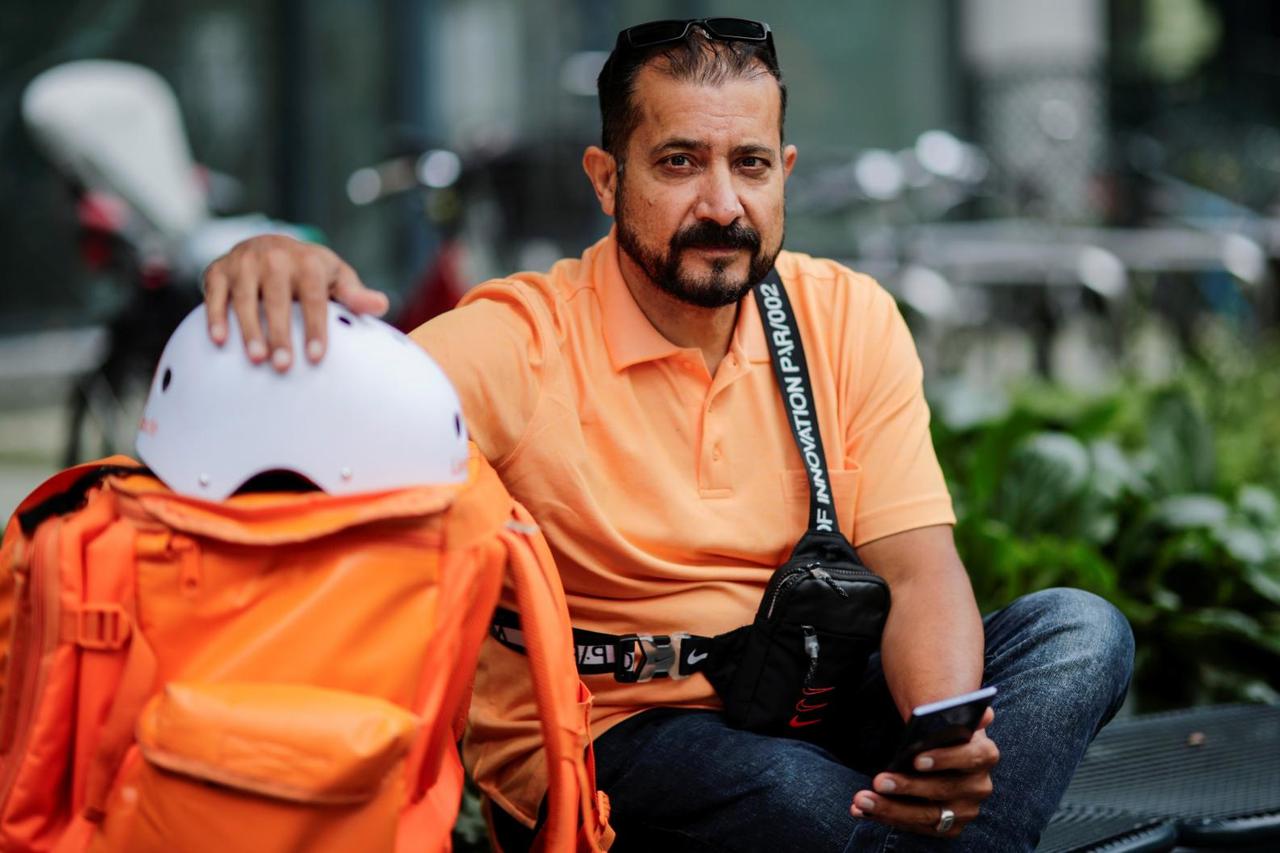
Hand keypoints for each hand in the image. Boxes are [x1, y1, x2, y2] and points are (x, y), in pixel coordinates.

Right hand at [202, 235, 388, 370]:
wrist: (269, 244)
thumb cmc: (309, 271)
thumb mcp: (336, 277)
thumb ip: (355, 294)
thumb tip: (381, 305)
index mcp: (307, 262)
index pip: (313, 298)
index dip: (315, 327)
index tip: (316, 357)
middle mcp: (274, 258)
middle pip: (277, 299)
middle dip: (280, 334)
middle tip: (283, 366)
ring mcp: (244, 262)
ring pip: (245, 298)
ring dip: (249, 329)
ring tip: (257, 359)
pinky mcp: (218, 270)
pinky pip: (215, 295)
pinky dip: (216, 316)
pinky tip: (220, 341)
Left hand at [850, 707, 998, 838]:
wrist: (942, 754)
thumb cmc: (941, 734)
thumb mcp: (947, 720)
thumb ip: (957, 713)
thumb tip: (983, 713)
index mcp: (984, 754)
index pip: (971, 757)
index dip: (945, 759)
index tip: (916, 759)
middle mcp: (979, 786)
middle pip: (943, 790)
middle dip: (908, 786)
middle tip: (879, 780)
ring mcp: (965, 810)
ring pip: (927, 814)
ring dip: (891, 809)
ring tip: (862, 800)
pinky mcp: (949, 827)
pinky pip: (916, 827)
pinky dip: (887, 818)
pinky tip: (861, 811)